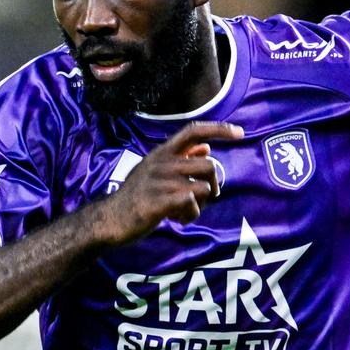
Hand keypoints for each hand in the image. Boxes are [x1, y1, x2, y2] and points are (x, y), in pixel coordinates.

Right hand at [91, 120, 243, 246]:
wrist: (110, 219)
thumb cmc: (135, 196)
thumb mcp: (156, 172)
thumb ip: (180, 159)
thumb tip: (206, 148)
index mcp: (162, 152)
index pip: (194, 130)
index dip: (219, 129)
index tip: (240, 134)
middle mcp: (162, 162)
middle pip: (208, 166)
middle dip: (214, 185)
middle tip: (205, 199)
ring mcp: (160, 181)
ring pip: (202, 188)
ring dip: (200, 204)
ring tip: (185, 213)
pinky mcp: (158, 201)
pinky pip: (191, 203)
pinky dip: (190, 215)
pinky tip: (177, 220)